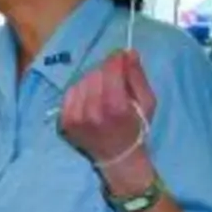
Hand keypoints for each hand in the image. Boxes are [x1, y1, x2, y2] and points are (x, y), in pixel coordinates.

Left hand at [59, 49, 157, 170]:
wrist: (118, 158)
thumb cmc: (136, 128)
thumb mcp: (147, 101)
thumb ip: (137, 76)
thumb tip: (128, 53)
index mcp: (114, 106)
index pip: (110, 69)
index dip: (116, 59)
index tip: (121, 56)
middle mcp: (91, 111)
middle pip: (95, 73)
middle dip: (106, 71)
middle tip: (114, 78)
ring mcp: (74, 116)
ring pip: (81, 81)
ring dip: (92, 80)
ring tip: (102, 91)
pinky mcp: (64, 120)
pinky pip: (70, 93)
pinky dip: (80, 91)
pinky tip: (90, 99)